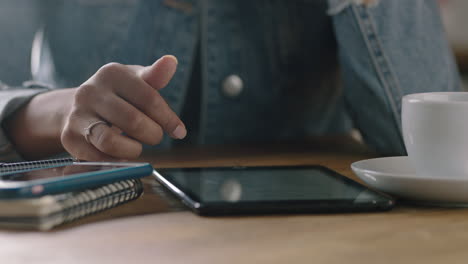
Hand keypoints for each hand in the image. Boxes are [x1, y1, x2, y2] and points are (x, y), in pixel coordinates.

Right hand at [60, 55, 185, 160]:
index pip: (149, 99)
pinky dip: (115, 159)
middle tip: (155, 137)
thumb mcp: (137, 81)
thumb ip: (155, 76)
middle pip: (133, 122)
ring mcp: (77, 114)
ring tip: (138, 147)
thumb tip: (172, 61)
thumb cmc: (119, 94)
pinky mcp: (69, 137)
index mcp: (112, 73)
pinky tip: (120, 152)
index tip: (179, 131)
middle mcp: (90, 91)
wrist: (78, 107)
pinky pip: (98, 157)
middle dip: (153, 135)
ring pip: (110, 142)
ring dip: (133, 150)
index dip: (168, 119)